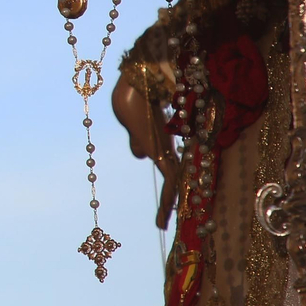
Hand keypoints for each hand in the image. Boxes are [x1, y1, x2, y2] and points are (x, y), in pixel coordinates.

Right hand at [111, 72, 181, 228]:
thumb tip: (141, 156)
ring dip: (167, 205)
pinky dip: (168, 199)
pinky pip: (169, 181)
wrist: (137, 81)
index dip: (167, 186)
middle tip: (161, 222)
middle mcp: (166, 147)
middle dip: (168, 201)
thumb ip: (137, 141)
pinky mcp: (163, 152)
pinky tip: (163, 215)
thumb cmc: (134, 97)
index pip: (167, 168)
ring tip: (160, 224)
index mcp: (159, 141)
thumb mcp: (133, 125)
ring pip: (172, 183)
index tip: (166, 204)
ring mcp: (166, 149)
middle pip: (171, 179)